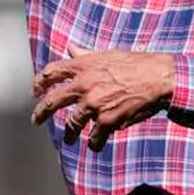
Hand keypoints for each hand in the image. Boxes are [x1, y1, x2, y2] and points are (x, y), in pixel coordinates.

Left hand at [32, 45, 175, 151]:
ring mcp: (94, 104)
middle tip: (36, 120)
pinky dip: (94, 144)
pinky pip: (94, 138)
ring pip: (71, 125)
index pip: (51, 73)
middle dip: (41, 112)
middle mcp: (84, 84)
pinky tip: (95, 145)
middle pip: (52, 100)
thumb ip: (85, 55)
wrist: (158, 78)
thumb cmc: (135, 63)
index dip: (39, 83)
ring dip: (69, 134)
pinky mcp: (107, 120)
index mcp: (83, 66)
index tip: (35, 92)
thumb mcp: (107, 55)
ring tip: (69, 139)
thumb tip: (70, 49)